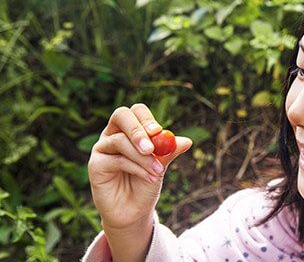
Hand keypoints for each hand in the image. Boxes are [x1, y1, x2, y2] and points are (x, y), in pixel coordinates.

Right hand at [87, 103, 191, 231]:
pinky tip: (149, 178)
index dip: (146, 118)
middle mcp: (113, 134)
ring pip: (120, 141)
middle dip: (138, 130)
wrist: (134, 211)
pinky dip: (136, 168)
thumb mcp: (160, 165)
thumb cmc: (146, 184)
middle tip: (152, 147)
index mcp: (129, 129)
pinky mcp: (96, 164)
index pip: (136, 111)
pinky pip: (116, 160)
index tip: (158, 131)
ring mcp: (102, 148)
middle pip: (121, 116)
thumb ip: (169, 151)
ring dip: (143, 157)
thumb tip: (187, 141)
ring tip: (159, 172)